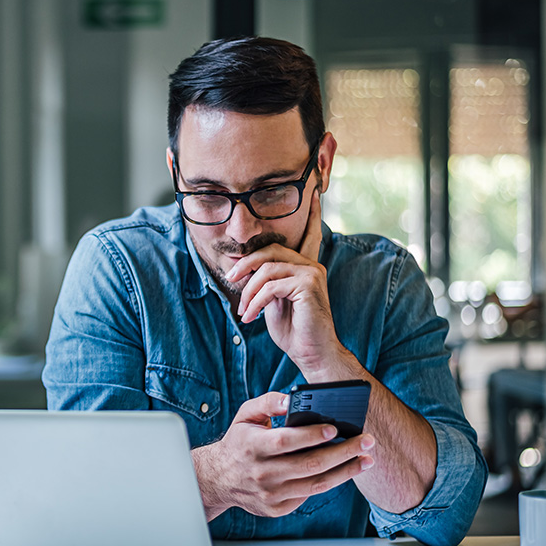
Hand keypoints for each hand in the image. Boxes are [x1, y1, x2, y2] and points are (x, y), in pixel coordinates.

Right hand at [193, 391, 374, 518]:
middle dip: (343, 452)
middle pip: (309, 465)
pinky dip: (329, 482)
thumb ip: (268, 402)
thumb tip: (291, 400)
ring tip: (366, 459)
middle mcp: (261, 473)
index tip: (335, 428)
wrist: (220, 479)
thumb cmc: (239, 443)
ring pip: (316, 484)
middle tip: (365, 441)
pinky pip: (309, 495)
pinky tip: (344, 471)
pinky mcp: (277, 508)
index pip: (286, 442)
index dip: (312, 435)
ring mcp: (270, 494)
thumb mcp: (246, 416)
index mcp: (252, 447)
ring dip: (346, 471)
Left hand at [225, 191, 341, 377]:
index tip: (314, 192)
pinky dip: (255, 302)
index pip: (308, 235)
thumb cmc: (293, 329)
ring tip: (245, 310)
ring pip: (266, 269)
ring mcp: (312, 273)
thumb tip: (245, 269)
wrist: (311, 353)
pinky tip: (251, 317)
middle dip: (245, 264)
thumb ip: (266, 282)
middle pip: (269, 251)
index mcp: (305, 266)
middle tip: (231, 279)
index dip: (312, 214)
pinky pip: (270, 287)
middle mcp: (311, 265)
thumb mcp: (274, 301)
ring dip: (249, 292)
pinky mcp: (309, 285)